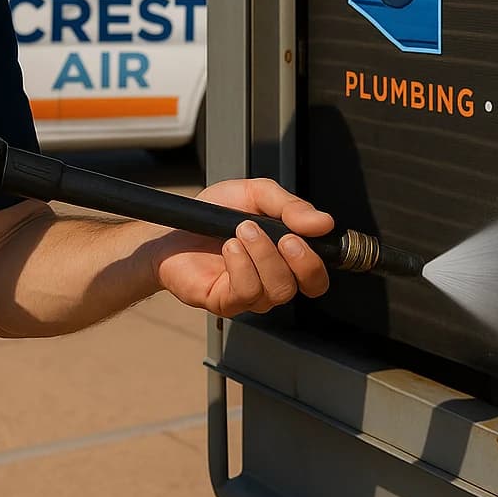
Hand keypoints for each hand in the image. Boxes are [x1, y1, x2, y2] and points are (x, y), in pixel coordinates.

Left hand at [153, 178, 333, 316]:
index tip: (314, 229)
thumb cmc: (212, 213)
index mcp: (286, 256)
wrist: (172, 226)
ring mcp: (252, 294)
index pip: (320, 270)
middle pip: (312, 286)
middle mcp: (274, 279)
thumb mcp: (254, 194)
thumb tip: (323, 222)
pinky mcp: (227, 302)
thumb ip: (289, 205)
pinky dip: (241, 264)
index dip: (324, 255)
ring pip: (279, 288)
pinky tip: (230, 246)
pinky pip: (248, 291)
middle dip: (303, 259)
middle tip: (284, 235)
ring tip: (243, 230)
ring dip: (264, 254)